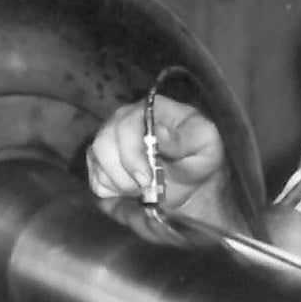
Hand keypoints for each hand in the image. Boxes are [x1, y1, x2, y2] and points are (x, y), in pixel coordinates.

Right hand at [85, 92, 226, 209]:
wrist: (195, 179)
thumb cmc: (201, 155)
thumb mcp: (205, 144)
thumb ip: (184, 139)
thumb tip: (161, 132)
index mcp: (148, 109)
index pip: (126, 125)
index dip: (132, 154)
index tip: (146, 179)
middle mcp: (122, 119)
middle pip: (103, 143)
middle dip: (122, 173)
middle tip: (145, 189)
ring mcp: (109, 139)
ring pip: (96, 160)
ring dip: (118, 183)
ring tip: (142, 190)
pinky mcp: (102, 162)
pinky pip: (94, 176)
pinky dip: (111, 190)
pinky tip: (131, 191)